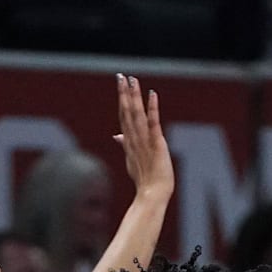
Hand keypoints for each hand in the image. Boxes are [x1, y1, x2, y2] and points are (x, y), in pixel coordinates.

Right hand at [114, 74, 173, 201]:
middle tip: (121, 76)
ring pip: (136, 115)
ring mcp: (144, 141)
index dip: (121, 99)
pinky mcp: (156, 144)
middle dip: (124, 93)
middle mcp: (134, 139)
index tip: (120, 84)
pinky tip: (152, 94)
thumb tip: (116, 135)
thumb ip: (124, 144)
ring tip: (132, 80)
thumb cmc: (145, 180)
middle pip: (127, 112)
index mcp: (129, 142)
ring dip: (134, 97)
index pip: (124, 116)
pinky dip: (152, 108)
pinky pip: (153, 123)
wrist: (151, 195)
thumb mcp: (132, 160)